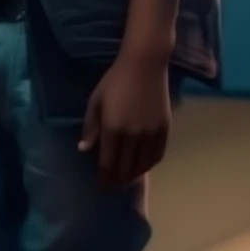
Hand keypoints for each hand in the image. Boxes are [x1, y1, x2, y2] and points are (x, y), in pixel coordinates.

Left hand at [78, 55, 171, 188]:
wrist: (144, 64)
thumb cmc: (115, 80)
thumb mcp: (96, 100)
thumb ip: (90, 126)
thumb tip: (84, 149)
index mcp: (113, 129)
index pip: (108, 165)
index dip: (104, 179)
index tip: (100, 186)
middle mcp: (133, 136)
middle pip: (125, 170)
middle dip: (117, 180)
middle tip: (112, 184)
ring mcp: (151, 134)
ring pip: (142, 166)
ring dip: (133, 176)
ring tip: (126, 177)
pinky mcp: (165, 130)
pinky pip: (158, 157)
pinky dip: (149, 165)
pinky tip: (142, 165)